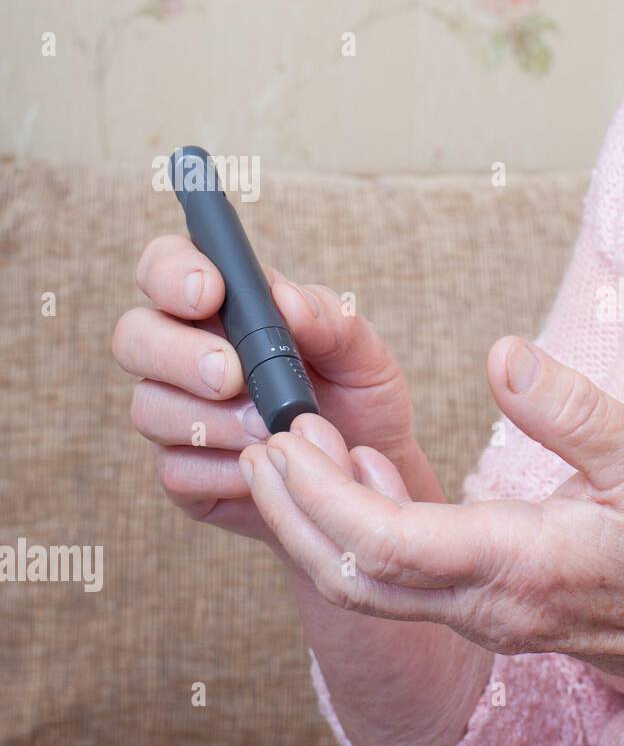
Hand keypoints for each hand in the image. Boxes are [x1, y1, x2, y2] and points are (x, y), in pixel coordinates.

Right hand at [114, 234, 439, 549]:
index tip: (210, 293)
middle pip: (133, 336)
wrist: (368, 479)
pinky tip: (263, 468)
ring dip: (211, 421)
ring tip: (268, 430)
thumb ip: (332, 322)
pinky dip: (224, 471)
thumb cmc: (361, 402)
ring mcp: (178, 415)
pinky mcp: (185, 474)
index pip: (168, 266)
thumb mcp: (365, 356)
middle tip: (232, 377)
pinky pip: (176, 471)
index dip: (173, 272)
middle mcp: (186, 354)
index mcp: (227, 307)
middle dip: (178, 354)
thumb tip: (288, 301)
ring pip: (149, 406)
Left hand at [240, 336, 623, 703]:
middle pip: (354, 579)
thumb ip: (573, 410)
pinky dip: (363, 537)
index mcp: (521, 565)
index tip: (284, 436)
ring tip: (293, 451)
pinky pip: (408, 586)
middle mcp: (491, 607)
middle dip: (294, 513)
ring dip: (321, 527)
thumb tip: (500, 355)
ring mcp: (493, 619)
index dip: (321, 494)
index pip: (385, 544)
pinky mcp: (501, 613)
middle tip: (258, 440)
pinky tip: (366, 480)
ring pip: (373, 590)